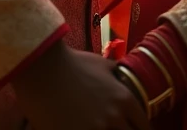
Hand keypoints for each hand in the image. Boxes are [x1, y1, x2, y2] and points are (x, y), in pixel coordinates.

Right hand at [12, 39, 149, 129]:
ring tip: (97, 128)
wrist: (43, 69)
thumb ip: (116, 75)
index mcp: (124, 99)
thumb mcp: (102, 64)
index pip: (143, 126)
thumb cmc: (73, 63)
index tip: (134, 129)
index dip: (140, 129)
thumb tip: (121, 79)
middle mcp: (114, 118)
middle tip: (115, 128)